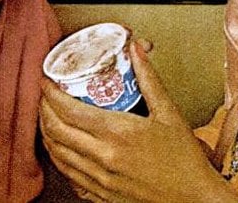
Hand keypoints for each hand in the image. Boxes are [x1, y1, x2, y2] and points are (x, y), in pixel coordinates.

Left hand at [39, 40, 237, 202]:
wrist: (195, 200)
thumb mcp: (169, 113)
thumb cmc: (185, 161)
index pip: (68, 110)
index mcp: (118, 134)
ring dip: (46, 133)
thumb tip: (135, 50)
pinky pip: (69, 176)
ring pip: (57, 154)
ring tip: (48, 117)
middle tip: (44, 96)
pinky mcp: (101, 196)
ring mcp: (100, 180)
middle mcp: (103, 158)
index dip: (50, 93)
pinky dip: (58, 159)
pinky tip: (62, 149)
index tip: (47, 81)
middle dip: (43, 109)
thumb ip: (148, 79)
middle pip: (55, 130)